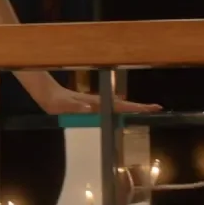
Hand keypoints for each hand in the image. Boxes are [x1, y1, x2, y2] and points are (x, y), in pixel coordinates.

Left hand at [29, 81, 160, 114]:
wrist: (46, 94)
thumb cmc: (55, 101)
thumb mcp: (63, 106)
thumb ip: (75, 107)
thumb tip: (88, 108)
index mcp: (95, 103)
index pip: (119, 105)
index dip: (136, 107)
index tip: (152, 107)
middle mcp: (98, 101)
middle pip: (123, 104)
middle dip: (140, 106)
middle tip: (157, 107)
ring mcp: (95, 102)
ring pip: (118, 104)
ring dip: (132, 107)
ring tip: (146, 109)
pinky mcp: (91, 104)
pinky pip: (109, 106)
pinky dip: (120, 107)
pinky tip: (124, 110)